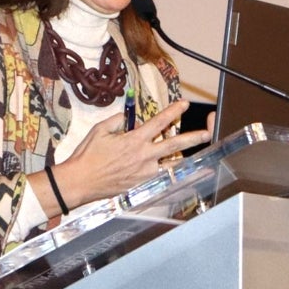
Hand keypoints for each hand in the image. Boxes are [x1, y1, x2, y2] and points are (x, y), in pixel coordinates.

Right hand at [51, 100, 211, 208]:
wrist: (81, 181)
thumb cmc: (88, 155)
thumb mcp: (100, 130)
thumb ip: (118, 121)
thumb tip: (130, 120)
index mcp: (135, 140)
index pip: (159, 122)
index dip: (173, 111)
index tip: (184, 104)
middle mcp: (144, 156)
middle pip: (175, 144)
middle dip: (194, 137)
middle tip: (208, 131)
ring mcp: (145, 172)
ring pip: (173, 164)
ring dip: (187, 157)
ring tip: (201, 153)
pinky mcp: (143, 184)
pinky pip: (163, 177)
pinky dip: (174, 173)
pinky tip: (184, 172)